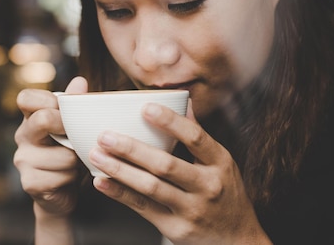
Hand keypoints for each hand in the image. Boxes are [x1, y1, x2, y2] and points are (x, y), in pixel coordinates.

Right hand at [13, 76, 88, 216]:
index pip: (26, 98)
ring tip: (76, 161)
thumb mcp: (72, 126)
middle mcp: (22, 136)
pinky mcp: (30, 182)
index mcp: (30, 118)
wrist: (61, 191)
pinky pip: (62, 175)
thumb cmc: (68, 151)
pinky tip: (69, 177)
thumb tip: (80, 81)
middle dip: (69, 128)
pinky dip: (72, 177)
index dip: (49, 100)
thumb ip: (74, 104)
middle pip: (43, 119)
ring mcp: (23, 160)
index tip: (65, 111)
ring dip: (76, 159)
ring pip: (62, 154)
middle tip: (78, 137)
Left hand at [88, 100, 270, 244]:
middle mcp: (207, 186)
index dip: (170, 121)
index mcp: (220, 163)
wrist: (237, 241)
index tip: (145, 107)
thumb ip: (200, 135)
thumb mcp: (222, 163)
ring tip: (96, 155)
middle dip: (132, 149)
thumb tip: (184, 101)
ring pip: (150, 188)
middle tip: (105, 135)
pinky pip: (143, 208)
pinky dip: (120, 194)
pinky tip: (101, 181)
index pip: (195, 137)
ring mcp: (191, 210)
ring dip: (120, 170)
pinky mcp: (175, 229)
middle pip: (165, 165)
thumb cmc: (226, 195)